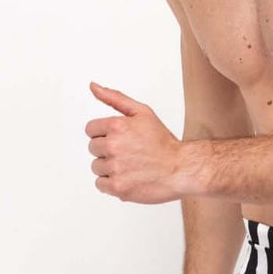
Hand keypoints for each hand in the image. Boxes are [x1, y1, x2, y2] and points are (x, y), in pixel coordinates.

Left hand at [85, 82, 187, 203]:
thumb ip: (115, 98)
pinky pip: (100, 185)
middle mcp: (113, 146)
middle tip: (129, 153)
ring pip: (96, 167)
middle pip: (93, 149)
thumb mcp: (142, 112)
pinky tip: (128, 178)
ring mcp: (115, 168)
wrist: (181, 168)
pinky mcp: (118, 187)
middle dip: (107, 150)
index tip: (120, 139)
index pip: (91, 130)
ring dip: (109, 168)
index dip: (105, 134)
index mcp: (117, 126)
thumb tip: (93, 86)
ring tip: (130, 166)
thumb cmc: (163, 142)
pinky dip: (112, 183)